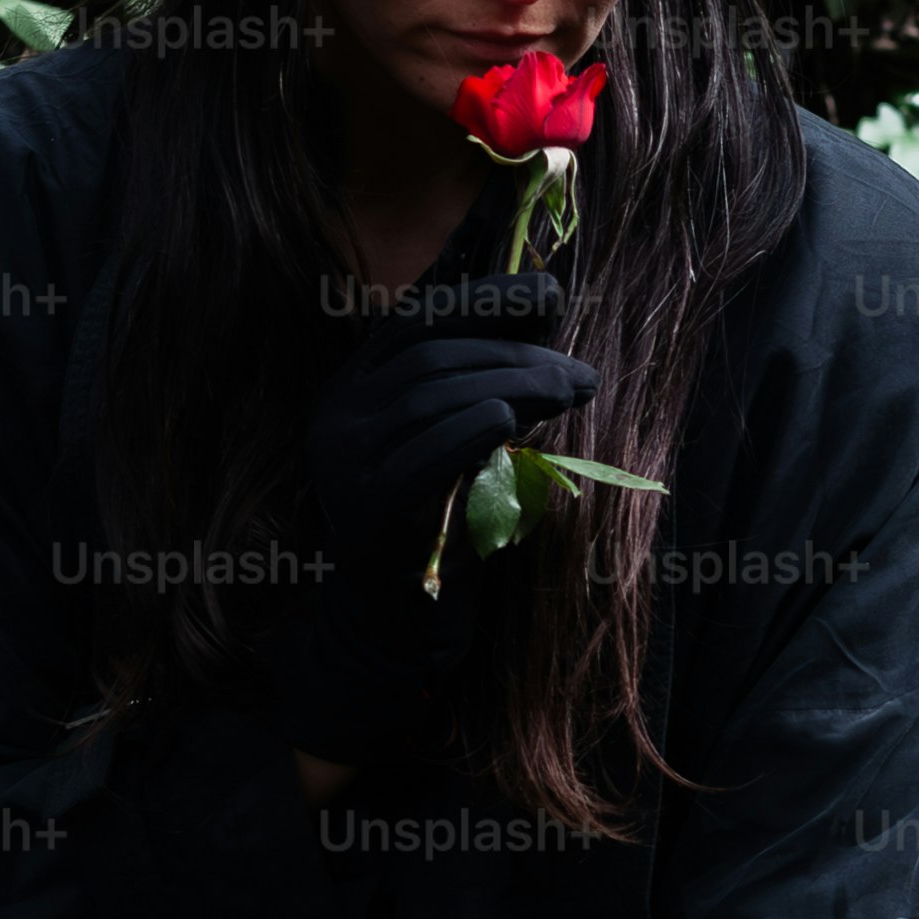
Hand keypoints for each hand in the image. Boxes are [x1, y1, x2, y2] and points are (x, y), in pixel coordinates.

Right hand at [262, 263, 598, 771]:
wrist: (396, 625)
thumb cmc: (441, 522)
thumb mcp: (458, 437)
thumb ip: (481, 378)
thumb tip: (542, 306)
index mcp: (353, 388)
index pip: (416, 319)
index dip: (484, 298)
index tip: (547, 294)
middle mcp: (337, 418)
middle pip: (432, 357)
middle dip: (515, 353)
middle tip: (580, 373)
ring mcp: (345, 464)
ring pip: (433, 397)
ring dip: (513, 384)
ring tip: (571, 391)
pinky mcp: (368, 513)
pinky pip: (424, 456)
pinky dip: (470, 429)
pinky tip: (509, 420)